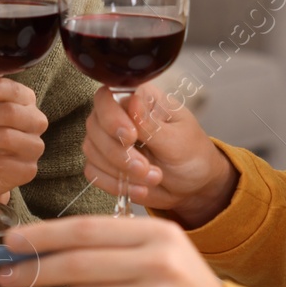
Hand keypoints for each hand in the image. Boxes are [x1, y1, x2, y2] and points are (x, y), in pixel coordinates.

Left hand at [0, 216, 225, 286]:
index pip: (87, 229)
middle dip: (33, 268)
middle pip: (78, 262)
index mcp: (157, 234)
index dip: (43, 235)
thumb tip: (49, 253)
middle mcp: (157, 261)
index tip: (11, 241)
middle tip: (3, 275)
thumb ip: (114, 249)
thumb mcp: (162, 256)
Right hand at [82, 83, 238, 227]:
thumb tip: (133, 100)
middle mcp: (119, 115)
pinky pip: (93, 172)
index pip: (107, 97)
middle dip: (118, 153)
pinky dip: (115, 185)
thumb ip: (152, 124)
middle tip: (146, 168)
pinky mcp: (104, 163)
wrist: (193, 186)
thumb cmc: (191, 154)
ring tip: (152, 178)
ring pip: (91, 151)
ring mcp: (108, 139)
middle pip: (95, 126)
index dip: (112, 117)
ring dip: (120, 172)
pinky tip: (140, 189)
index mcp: (140, 100)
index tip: (130, 138)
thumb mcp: (177, 140)